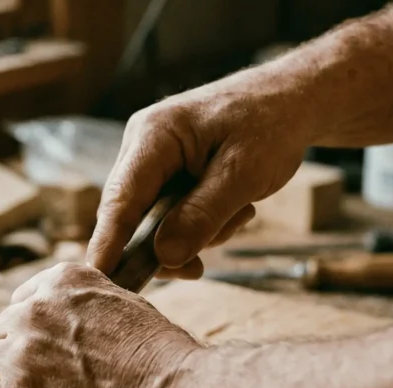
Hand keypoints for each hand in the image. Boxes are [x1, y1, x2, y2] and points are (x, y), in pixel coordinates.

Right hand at [87, 75, 312, 277]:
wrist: (291, 100)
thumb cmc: (270, 124)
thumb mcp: (244, 173)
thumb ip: (203, 215)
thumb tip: (166, 257)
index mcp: (153, 135)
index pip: (121, 198)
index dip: (108, 243)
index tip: (101, 281)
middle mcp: (141, 146)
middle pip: (130, 214)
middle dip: (164, 245)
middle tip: (197, 269)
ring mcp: (151, 161)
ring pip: (151, 221)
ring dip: (193, 233)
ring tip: (238, 214)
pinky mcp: (165, 174)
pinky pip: (168, 215)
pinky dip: (198, 225)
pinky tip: (232, 211)